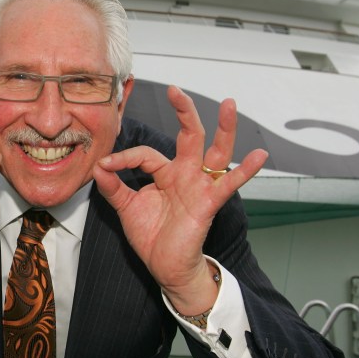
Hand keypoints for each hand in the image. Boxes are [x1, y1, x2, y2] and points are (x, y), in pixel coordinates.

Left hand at [93, 86, 266, 314]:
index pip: (145, 154)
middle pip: (189, 136)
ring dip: (224, 128)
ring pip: (215, 151)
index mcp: (165, 173)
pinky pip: (229, 184)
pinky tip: (259, 156)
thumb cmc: (152, 236)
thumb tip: (99, 166)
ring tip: (230, 104)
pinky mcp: (209, 203)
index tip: (105, 165)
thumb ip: (114, 186)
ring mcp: (200, 186)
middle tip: (176, 90)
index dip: (123, 157)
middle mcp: (185, 174)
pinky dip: (245, 171)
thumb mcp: (127, 207)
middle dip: (184, 112)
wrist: (166, 267)